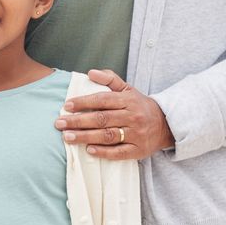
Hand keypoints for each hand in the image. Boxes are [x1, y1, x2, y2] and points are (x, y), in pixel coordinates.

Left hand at [56, 69, 174, 159]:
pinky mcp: (138, 150)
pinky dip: (103, 152)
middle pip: (101, 119)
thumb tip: (90, 72)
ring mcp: (136, 134)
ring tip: (67, 138)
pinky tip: (89, 150)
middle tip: (59, 124)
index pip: (102, 100)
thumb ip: (110, 79)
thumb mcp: (128, 89)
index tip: (67, 106)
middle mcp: (132, 117)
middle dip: (78, 121)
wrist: (166, 124)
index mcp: (128, 100)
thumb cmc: (140, 106)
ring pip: (107, 136)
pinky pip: (119, 152)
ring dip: (85, 137)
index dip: (84, 102)